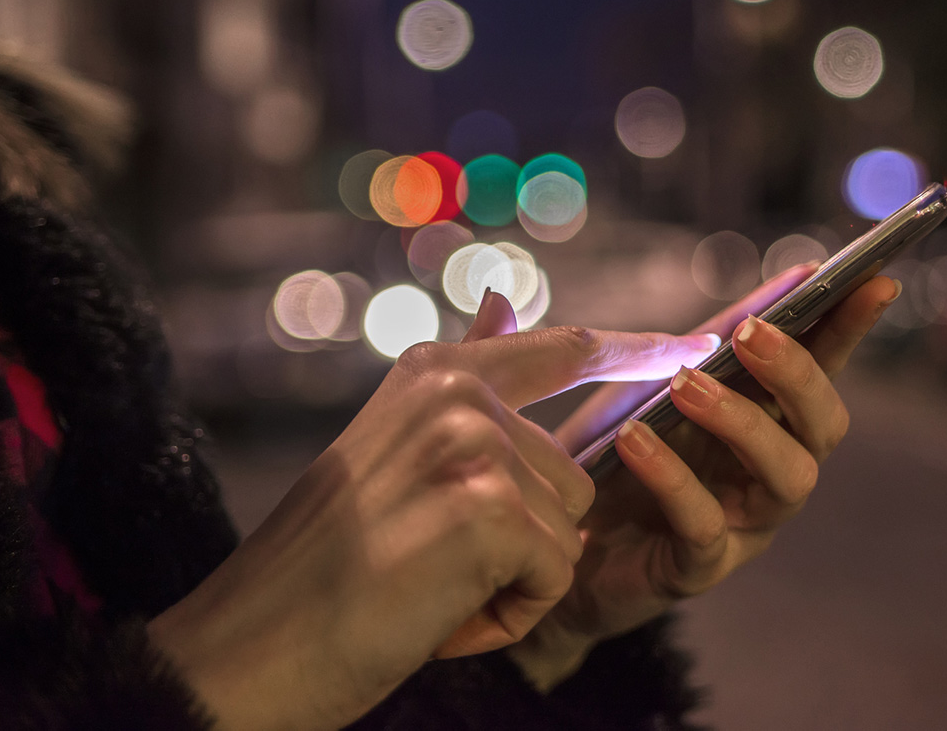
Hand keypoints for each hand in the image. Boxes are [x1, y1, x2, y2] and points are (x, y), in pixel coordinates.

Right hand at [147, 317, 718, 730]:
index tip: (695, 345)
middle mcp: (457, 394)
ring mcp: (472, 444)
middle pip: (570, 474)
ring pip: (566, 527)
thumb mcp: (393, 448)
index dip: (636, 349)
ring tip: (429, 588)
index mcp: (434, 374)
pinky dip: (509, 613)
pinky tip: (440, 616)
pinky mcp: (488, 508)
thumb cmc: (324, 565)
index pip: (562, 348)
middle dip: (521, 540)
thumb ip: (463, 377)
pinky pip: (555, 573)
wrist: (250, 647)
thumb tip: (505, 299)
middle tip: (428, 566)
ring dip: (513, 578)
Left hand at [508, 268, 901, 688]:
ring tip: (687, 386)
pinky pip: (705, 524)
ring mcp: (745, 525)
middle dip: (798, 374)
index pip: (826, 367)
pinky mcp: (697, 568)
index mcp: (770, 421)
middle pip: (824, 427)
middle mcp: (773, 474)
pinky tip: (635, 438)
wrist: (550, 540)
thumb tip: (788, 278)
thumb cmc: (618, 451)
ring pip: (788, 476)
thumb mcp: (655, 381)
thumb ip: (713, 339)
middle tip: (750, 334)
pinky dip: (673, 476)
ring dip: (744, 422)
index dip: (853, 327)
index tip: (874, 280)